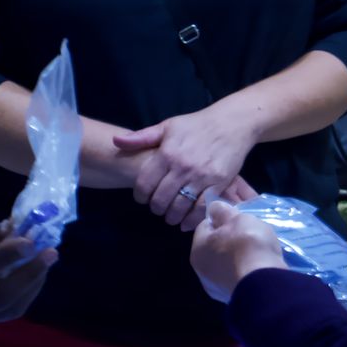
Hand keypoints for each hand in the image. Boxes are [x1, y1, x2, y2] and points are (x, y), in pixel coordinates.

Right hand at [0, 218, 55, 329]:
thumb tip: (18, 230)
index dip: (5, 256)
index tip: (31, 239)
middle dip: (29, 275)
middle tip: (50, 252)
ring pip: (4, 310)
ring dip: (30, 284)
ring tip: (46, 259)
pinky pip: (0, 312)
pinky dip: (20, 292)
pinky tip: (30, 272)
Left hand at [113, 105, 259, 227]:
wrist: (230, 123)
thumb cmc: (196, 125)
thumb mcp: (167, 126)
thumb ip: (141, 137)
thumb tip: (115, 141)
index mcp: (167, 153)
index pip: (145, 183)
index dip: (140, 195)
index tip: (141, 198)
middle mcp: (182, 167)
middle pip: (161, 198)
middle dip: (155, 207)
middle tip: (156, 208)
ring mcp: (201, 177)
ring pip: (180, 206)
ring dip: (171, 216)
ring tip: (170, 216)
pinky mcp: (218, 184)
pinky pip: (201, 208)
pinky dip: (191, 220)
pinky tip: (186, 222)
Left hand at [190, 199, 285, 302]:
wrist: (265, 282)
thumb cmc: (248, 244)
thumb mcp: (236, 218)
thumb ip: (223, 211)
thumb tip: (215, 209)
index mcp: (197, 250)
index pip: (206, 226)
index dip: (222, 219)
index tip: (239, 218)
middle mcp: (202, 272)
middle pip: (216, 247)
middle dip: (231, 239)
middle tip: (250, 233)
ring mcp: (218, 288)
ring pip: (228, 263)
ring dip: (239, 256)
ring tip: (258, 250)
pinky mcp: (234, 298)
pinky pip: (239, 276)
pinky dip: (247, 270)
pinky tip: (259, 266)